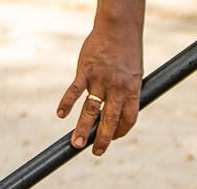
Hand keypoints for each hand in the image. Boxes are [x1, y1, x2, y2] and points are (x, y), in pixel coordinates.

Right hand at [57, 0, 144, 155]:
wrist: (118, 28)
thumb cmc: (127, 53)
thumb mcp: (135, 75)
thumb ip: (127, 94)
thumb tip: (119, 115)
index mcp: (132, 90)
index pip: (128, 120)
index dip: (120, 133)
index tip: (111, 139)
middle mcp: (117, 88)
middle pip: (109, 120)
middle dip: (102, 140)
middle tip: (95, 153)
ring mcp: (100, 80)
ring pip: (91, 110)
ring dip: (83, 128)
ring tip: (75, 144)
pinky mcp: (86, 71)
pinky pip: (74, 90)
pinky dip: (66, 103)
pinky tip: (61, 114)